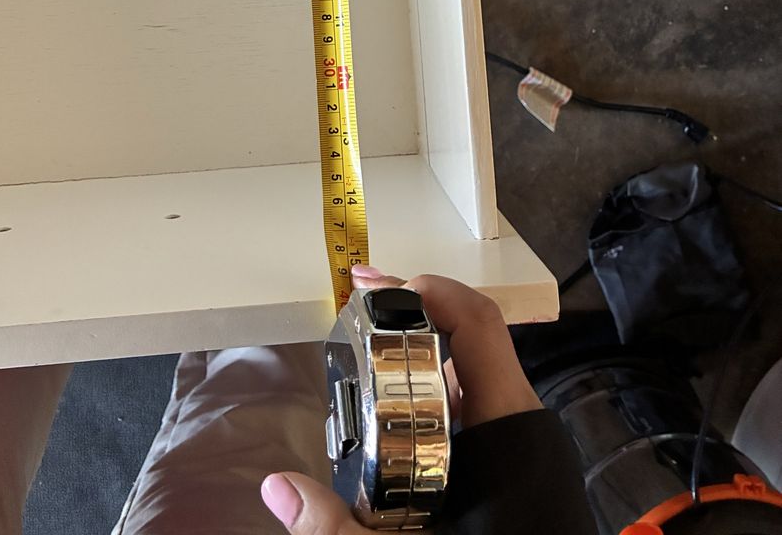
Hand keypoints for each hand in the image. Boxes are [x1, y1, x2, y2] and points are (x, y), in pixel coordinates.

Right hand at [261, 268, 541, 531]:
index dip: (430, 293)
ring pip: (470, 383)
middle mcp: (520, 425)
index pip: (478, 326)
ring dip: (419, 363)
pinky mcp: (518, 466)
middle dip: (409, 325)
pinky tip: (394, 420)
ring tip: (364, 357)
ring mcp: (521, 446)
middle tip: (355, 315)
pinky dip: (433, 402)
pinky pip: (473, 417)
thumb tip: (277, 489)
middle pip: (468, 346)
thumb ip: (339, 527)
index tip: (376, 286)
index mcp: (510, 430)